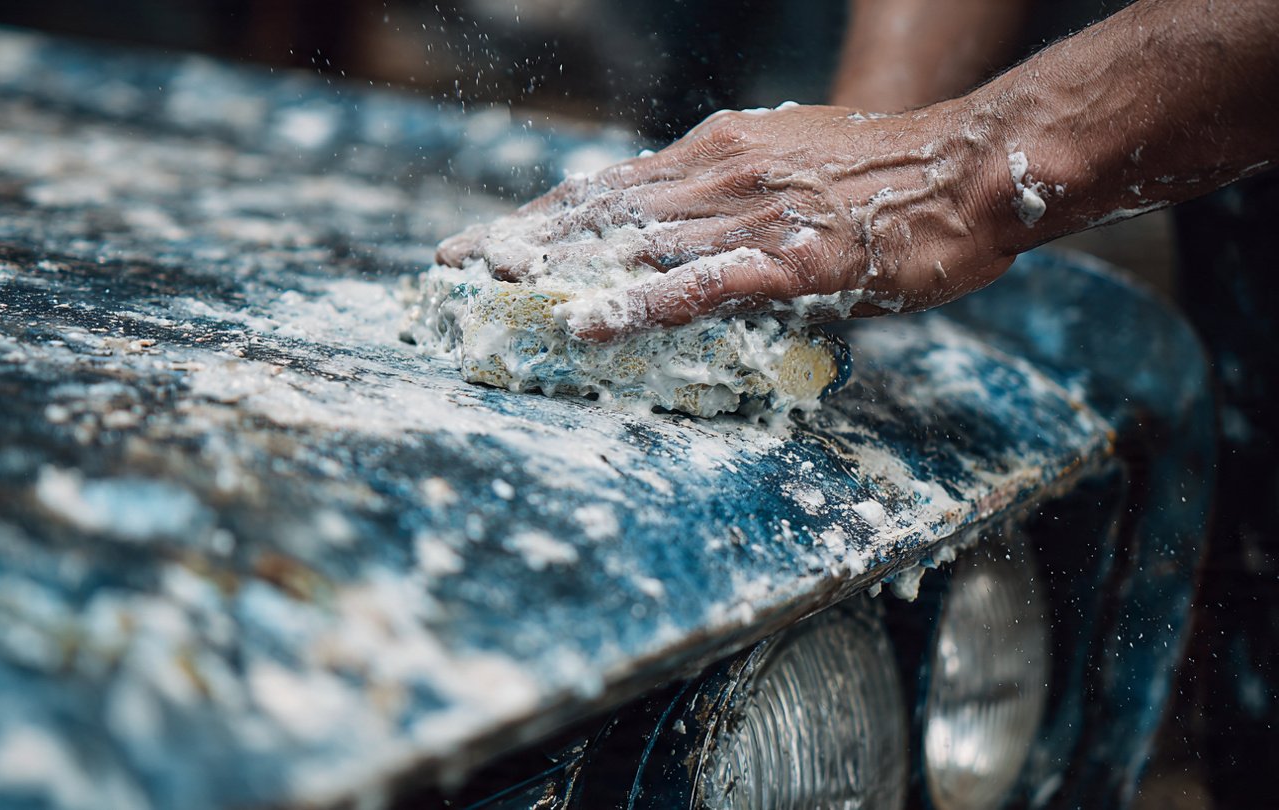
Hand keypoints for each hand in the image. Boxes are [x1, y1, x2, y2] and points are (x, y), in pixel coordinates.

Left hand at [436, 101, 1018, 339]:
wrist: (973, 166)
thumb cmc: (888, 177)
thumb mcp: (790, 170)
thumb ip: (732, 202)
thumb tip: (688, 242)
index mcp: (715, 153)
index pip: (608, 186)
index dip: (542, 215)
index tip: (485, 239)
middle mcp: (718, 173)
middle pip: (600, 209)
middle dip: (522, 239)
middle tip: (451, 264)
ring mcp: (751, 215)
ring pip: (633, 243)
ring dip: (558, 268)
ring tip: (490, 290)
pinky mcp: (792, 260)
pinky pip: (700, 286)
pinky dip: (637, 305)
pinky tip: (588, 322)